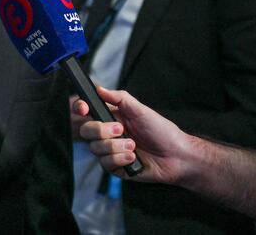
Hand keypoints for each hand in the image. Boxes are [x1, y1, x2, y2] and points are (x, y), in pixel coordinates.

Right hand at [72, 86, 192, 184]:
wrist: (176, 156)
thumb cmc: (161, 131)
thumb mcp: (141, 110)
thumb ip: (120, 98)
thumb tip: (99, 89)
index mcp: (111, 117)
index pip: (87, 112)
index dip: (80, 109)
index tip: (83, 108)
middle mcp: (108, 134)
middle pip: (86, 131)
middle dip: (101, 130)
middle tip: (121, 129)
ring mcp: (110, 151)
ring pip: (95, 148)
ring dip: (115, 147)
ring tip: (133, 145)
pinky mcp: (115, 167)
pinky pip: (105, 163)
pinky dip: (119, 159)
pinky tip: (133, 158)